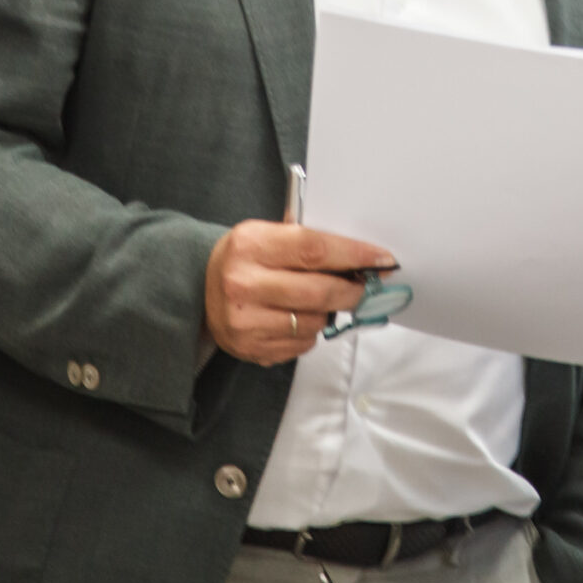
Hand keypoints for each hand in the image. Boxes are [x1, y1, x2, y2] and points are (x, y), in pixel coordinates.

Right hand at [203, 222, 393, 366]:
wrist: (200, 285)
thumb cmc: (246, 257)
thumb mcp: (268, 234)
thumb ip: (309, 243)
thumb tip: (362, 259)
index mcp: (251, 244)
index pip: (314, 249)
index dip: (354, 255)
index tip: (382, 260)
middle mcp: (243, 283)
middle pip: (318, 292)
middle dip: (350, 291)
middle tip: (363, 288)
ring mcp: (244, 320)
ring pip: (312, 322)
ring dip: (327, 314)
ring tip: (316, 302)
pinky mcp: (249, 348)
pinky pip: (300, 345)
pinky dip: (308, 332)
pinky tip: (295, 318)